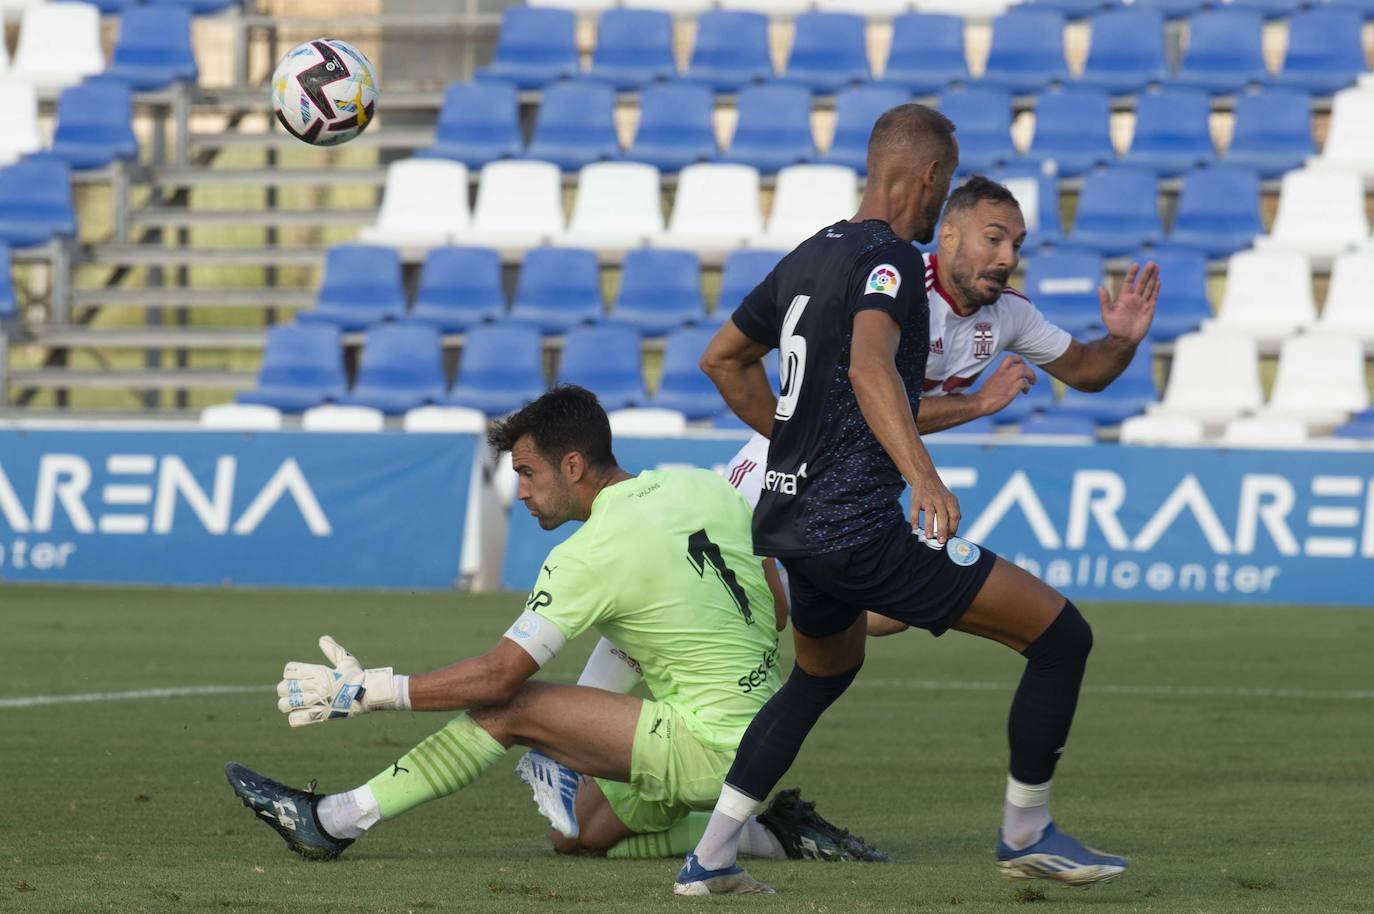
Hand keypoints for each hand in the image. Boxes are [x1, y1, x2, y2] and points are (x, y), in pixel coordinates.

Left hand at [276, 636, 398, 727]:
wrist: (369, 694)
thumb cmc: (358, 676)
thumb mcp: (346, 660)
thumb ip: (333, 650)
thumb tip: (322, 639)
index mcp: (319, 672)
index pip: (291, 671)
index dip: (289, 673)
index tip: (294, 675)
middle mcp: (315, 686)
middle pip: (285, 687)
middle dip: (284, 689)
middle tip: (290, 691)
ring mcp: (317, 702)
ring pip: (287, 704)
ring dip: (286, 704)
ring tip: (289, 704)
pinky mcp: (320, 716)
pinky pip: (297, 719)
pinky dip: (294, 717)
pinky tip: (298, 714)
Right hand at [910, 473, 959, 544]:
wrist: (925, 478)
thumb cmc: (939, 493)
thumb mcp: (951, 499)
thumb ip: (954, 513)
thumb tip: (954, 530)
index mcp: (950, 501)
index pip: (955, 516)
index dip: (953, 528)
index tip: (949, 537)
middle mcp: (940, 500)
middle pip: (943, 516)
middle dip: (943, 530)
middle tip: (941, 541)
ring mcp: (928, 499)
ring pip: (930, 513)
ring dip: (929, 526)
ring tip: (929, 537)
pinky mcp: (916, 499)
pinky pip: (915, 510)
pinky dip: (915, 519)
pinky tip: (915, 528)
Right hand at [973, 355, 1036, 416]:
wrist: (981, 402)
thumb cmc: (985, 395)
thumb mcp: (992, 381)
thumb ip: (1000, 378)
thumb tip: (1005, 380)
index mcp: (999, 371)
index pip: (1010, 358)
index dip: (1019, 359)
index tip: (1022, 365)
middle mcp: (1005, 374)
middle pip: (1022, 365)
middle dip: (1029, 371)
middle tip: (1031, 378)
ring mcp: (1008, 381)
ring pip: (1025, 371)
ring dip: (1031, 377)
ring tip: (1032, 383)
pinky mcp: (1012, 390)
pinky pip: (1024, 383)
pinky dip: (1027, 386)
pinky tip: (1025, 392)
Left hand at [1099, 261, 1159, 344]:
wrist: (1124, 339)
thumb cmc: (1114, 327)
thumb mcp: (1107, 313)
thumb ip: (1104, 300)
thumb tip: (1100, 287)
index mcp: (1124, 298)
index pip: (1129, 282)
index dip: (1132, 274)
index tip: (1136, 265)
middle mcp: (1134, 299)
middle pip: (1141, 283)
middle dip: (1146, 273)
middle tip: (1151, 263)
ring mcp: (1142, 303)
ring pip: (1149, 288)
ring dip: (1153, 278)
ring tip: (1157, 267)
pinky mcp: (1149, 309)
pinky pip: (1153, 297)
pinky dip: (1156, 289)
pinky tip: (1158, 281)